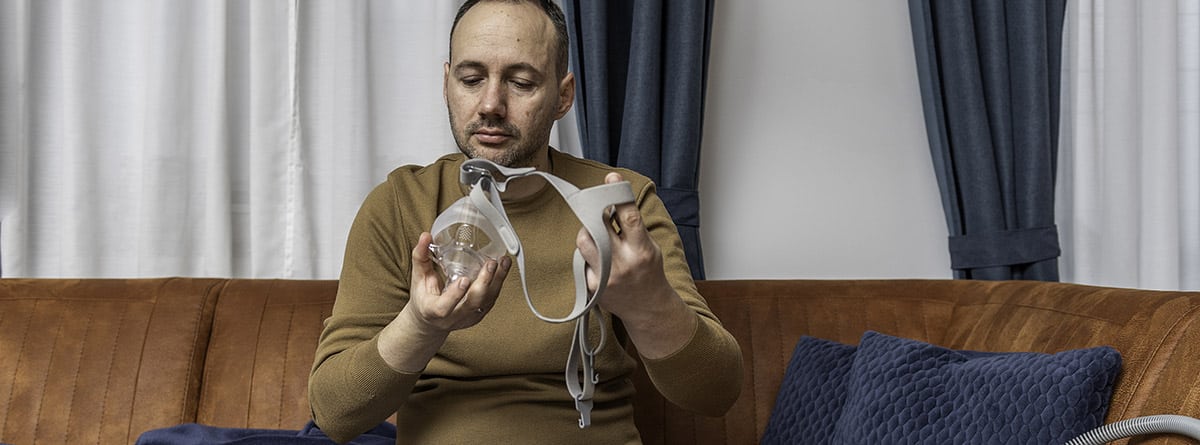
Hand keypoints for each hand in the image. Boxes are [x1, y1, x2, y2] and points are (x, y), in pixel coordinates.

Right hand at [405, 231, 510, 332]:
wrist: (431, 321)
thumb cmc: (424, 298)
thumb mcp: (418, 278)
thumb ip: (421, 257)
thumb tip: (425, 236)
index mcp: (433, 310)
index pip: (444, 307)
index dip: (455, 295)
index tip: (464, 279)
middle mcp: (453, 317)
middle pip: (472, 303)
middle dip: (484, 283)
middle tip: (490, 264)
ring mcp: (468, 317)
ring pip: (486, 301)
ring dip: (497, 281)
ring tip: (503, 262)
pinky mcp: (479, 314)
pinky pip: (492, 299)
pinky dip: (499, 282)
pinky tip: (503, 268)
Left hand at [576, 174, 687, 331]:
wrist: (648, 308)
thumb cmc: (649, 273)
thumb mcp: (649, 246)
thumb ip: (631, 228)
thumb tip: (609, 202)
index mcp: (642, 250)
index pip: (629, 216)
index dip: (619, 194)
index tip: (612, 178)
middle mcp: (623, 263)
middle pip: (598, 227)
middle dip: (595, 214)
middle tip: (598, 211)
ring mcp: (605, 277)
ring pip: (584, 241)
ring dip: (588, 233)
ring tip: (600, 239)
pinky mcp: (592, 287)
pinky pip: (581, 259)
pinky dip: (588, 255)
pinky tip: (600, 262)